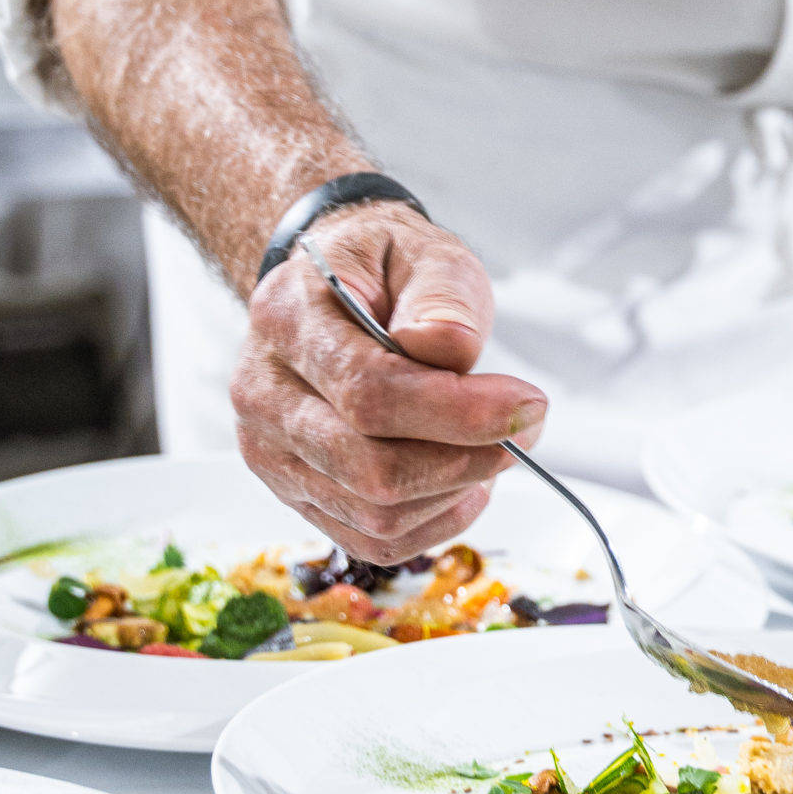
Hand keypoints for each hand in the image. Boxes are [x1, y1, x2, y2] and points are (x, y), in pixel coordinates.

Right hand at [233, 202, 546, 562]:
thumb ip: (442, 296)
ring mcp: (272, 452)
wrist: (333, 291)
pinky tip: (465, 481)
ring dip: (457, 491)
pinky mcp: (296, 493)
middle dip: (467, 460)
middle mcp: (262, 394)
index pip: (370, 391)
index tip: (529, 405)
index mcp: (286, 320)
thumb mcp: (426, 253)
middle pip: (370, 468)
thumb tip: (448, 350)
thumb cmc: (387, 273)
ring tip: (493, 446)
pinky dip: (437, 521)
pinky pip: (376, 540)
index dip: (460, 411)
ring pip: (377, 514)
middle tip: (525, 431)